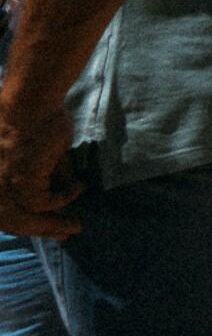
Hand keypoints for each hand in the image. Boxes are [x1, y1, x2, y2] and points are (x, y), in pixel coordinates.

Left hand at [0, 104, 69, 238]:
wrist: (29, 102)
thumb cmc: (32, 118)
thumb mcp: (34, 154)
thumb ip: (44, 174)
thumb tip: (61, 189)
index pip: (3, 212)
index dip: (25, 224)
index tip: (48, 228)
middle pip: (11, 221)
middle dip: (40, 230)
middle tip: (65, 234)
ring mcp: (2, 185)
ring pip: (25, 217)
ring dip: (52, 224)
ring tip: (75, 224)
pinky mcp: (21, 180)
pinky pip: (45, 202)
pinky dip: (64, 198)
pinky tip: (79, 186)